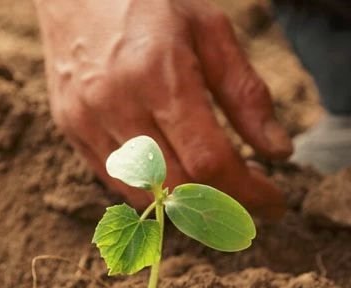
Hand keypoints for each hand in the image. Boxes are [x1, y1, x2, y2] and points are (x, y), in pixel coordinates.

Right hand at [33, 0, 290, 217]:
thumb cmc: (152, 2)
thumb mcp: (211, 31)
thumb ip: (246, 94)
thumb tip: (279, 152)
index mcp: (159, 74)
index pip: (210, 160)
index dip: (249, 192)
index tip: (276, 202)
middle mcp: (116, 104)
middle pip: (179, 186)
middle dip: (224, 205)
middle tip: (252, 200)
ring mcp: (86, 120)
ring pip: (146, 194)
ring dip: (190, 205)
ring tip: (219, 190)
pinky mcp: (70, 129)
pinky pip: (117, 182)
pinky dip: (155, 191)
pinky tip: (177, 175)